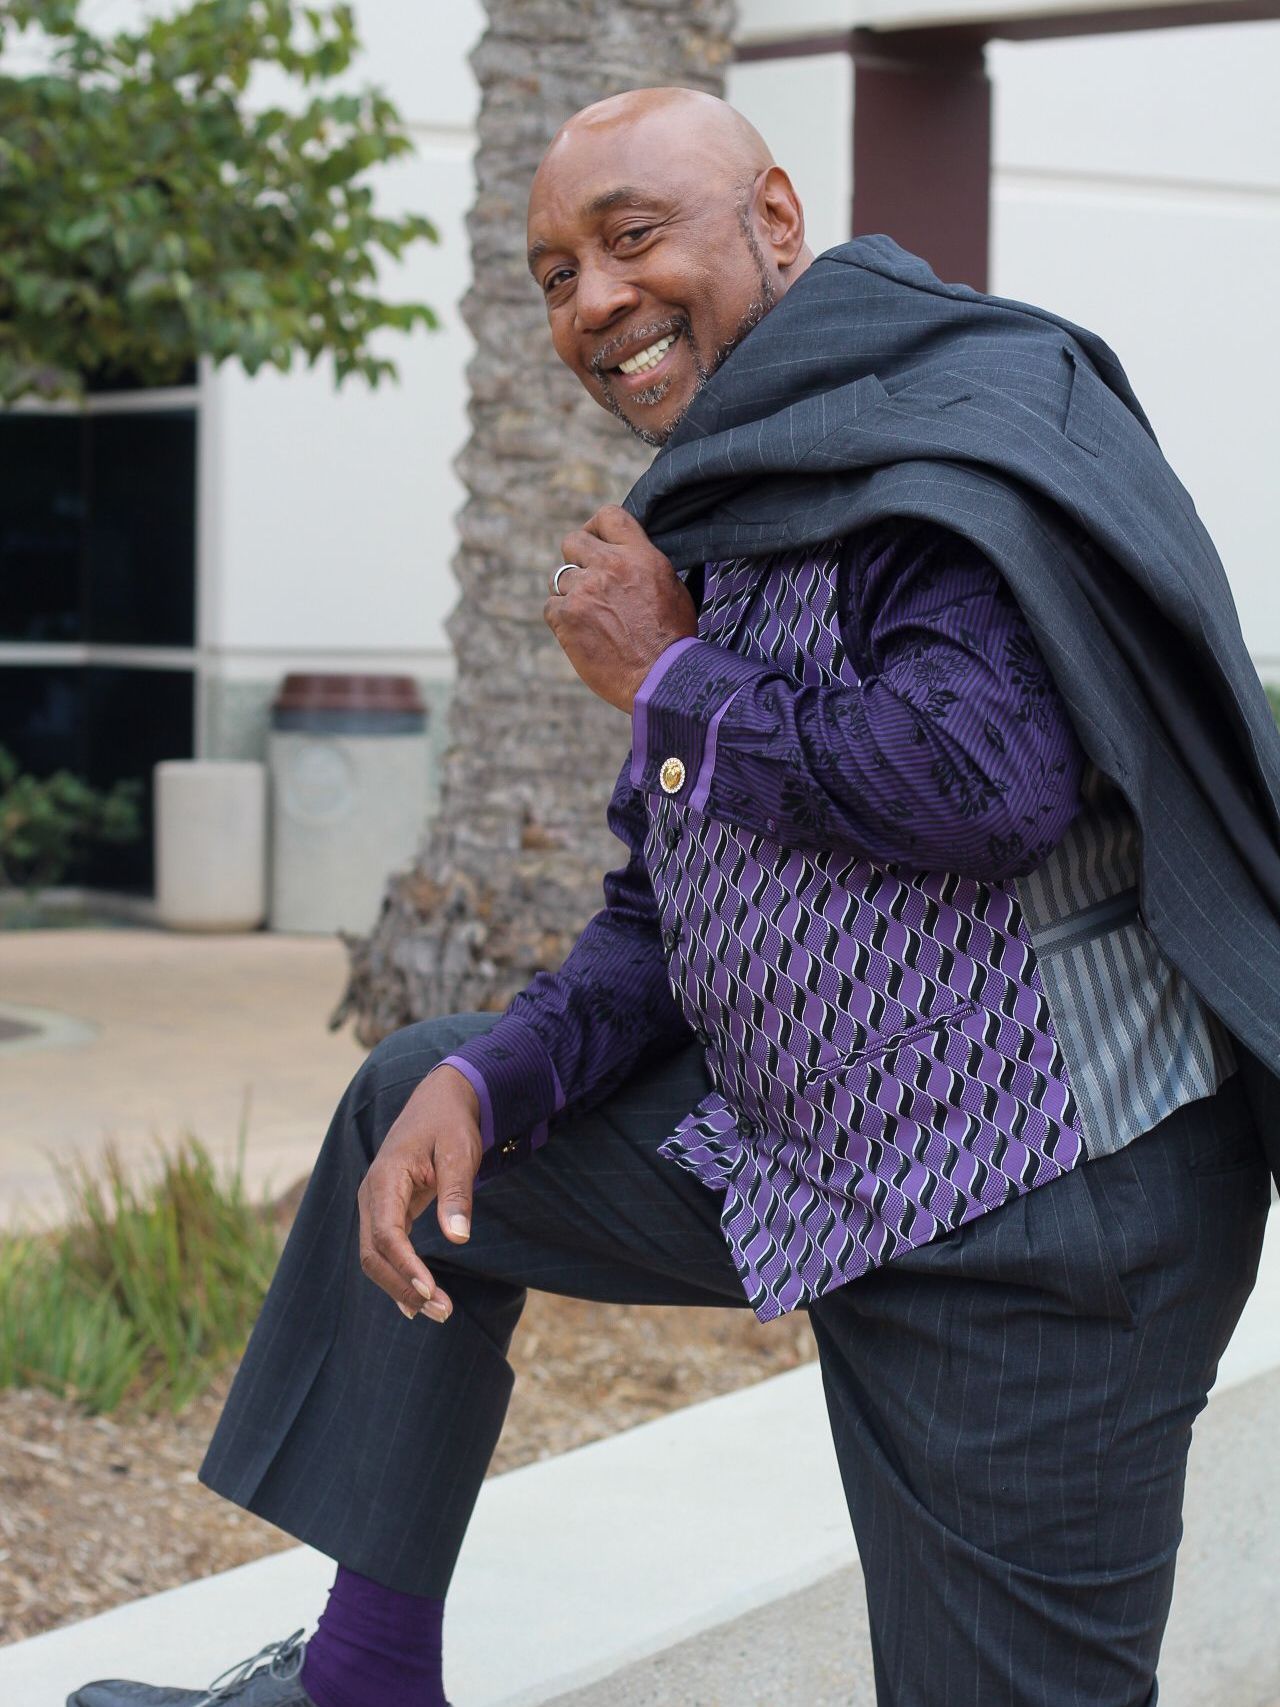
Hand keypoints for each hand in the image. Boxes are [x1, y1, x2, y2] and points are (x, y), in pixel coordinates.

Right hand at [356, 1063, 482, 1323]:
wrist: (439, 1100)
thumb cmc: (450, 1124)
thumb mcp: (460, 1152)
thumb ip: (456, 1193)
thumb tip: (458, 1237)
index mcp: (385, 1178)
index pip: (387, 1234)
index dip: (405, 1267)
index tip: (431, 1292)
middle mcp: (371, 1195)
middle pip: (374, 1254)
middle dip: (403, 1287)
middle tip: (441, 1312)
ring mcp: (376, 1204)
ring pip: (376, 1257)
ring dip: (401, 1287)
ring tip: (438, 1312)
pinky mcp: (387, 1210)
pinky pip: (385, 1249)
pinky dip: (398, 1276)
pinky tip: (417, 1301)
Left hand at [544, 505, 696, 712]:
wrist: (661, 680)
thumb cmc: (673, 641)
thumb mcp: (672, 589)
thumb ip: (646, 566)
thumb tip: (629, 557)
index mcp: (640, 555)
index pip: (608, 516)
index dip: (596, 527)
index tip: (595, 540)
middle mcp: (609, 567)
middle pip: (572, 541)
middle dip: (577, 558)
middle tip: (586, 580)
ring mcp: (584, 591)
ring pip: (558, 577)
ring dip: (569, 593)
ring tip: (588, 615)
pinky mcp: (566, 618)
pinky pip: (550, 606)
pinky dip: (561, 618)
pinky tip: (579, 633)